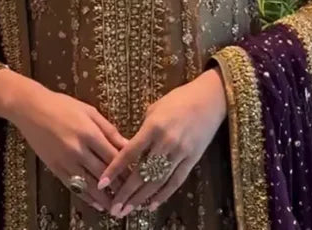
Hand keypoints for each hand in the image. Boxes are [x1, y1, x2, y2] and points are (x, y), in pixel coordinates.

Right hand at [9, 79, 128, 212]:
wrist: (32, 108)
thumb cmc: (62, 105)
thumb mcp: (89, 111)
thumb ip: (108, 129)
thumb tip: (126, 143)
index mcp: (89, 133)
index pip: (113, 156)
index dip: (126, 168)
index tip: (137, 176)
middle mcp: (78, 150)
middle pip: (103, 173)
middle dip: (118, 186)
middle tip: (130, 194)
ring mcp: (65, 161)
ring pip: (89, 184)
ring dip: (103, 197)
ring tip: (116, 206)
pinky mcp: (55, 168)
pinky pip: (73, 186)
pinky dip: (86, 196)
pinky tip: (96, 202)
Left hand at [97, 67, 226, 218]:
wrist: (209, 99)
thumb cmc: (178, 99)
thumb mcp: (155, 109)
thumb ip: (143, 130)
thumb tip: (131, 147)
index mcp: (153, 127)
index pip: (129, 153)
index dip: (115, 170)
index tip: (102, 183)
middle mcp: (166, 142)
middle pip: (142, 173)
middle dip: (126, 193)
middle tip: (114, 208)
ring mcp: (180, 153)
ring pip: (158, 181)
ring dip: (142, 199)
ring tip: (128, 211)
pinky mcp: (192, 159)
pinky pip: (175, 181)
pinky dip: (163, 195)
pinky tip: (151, 205)